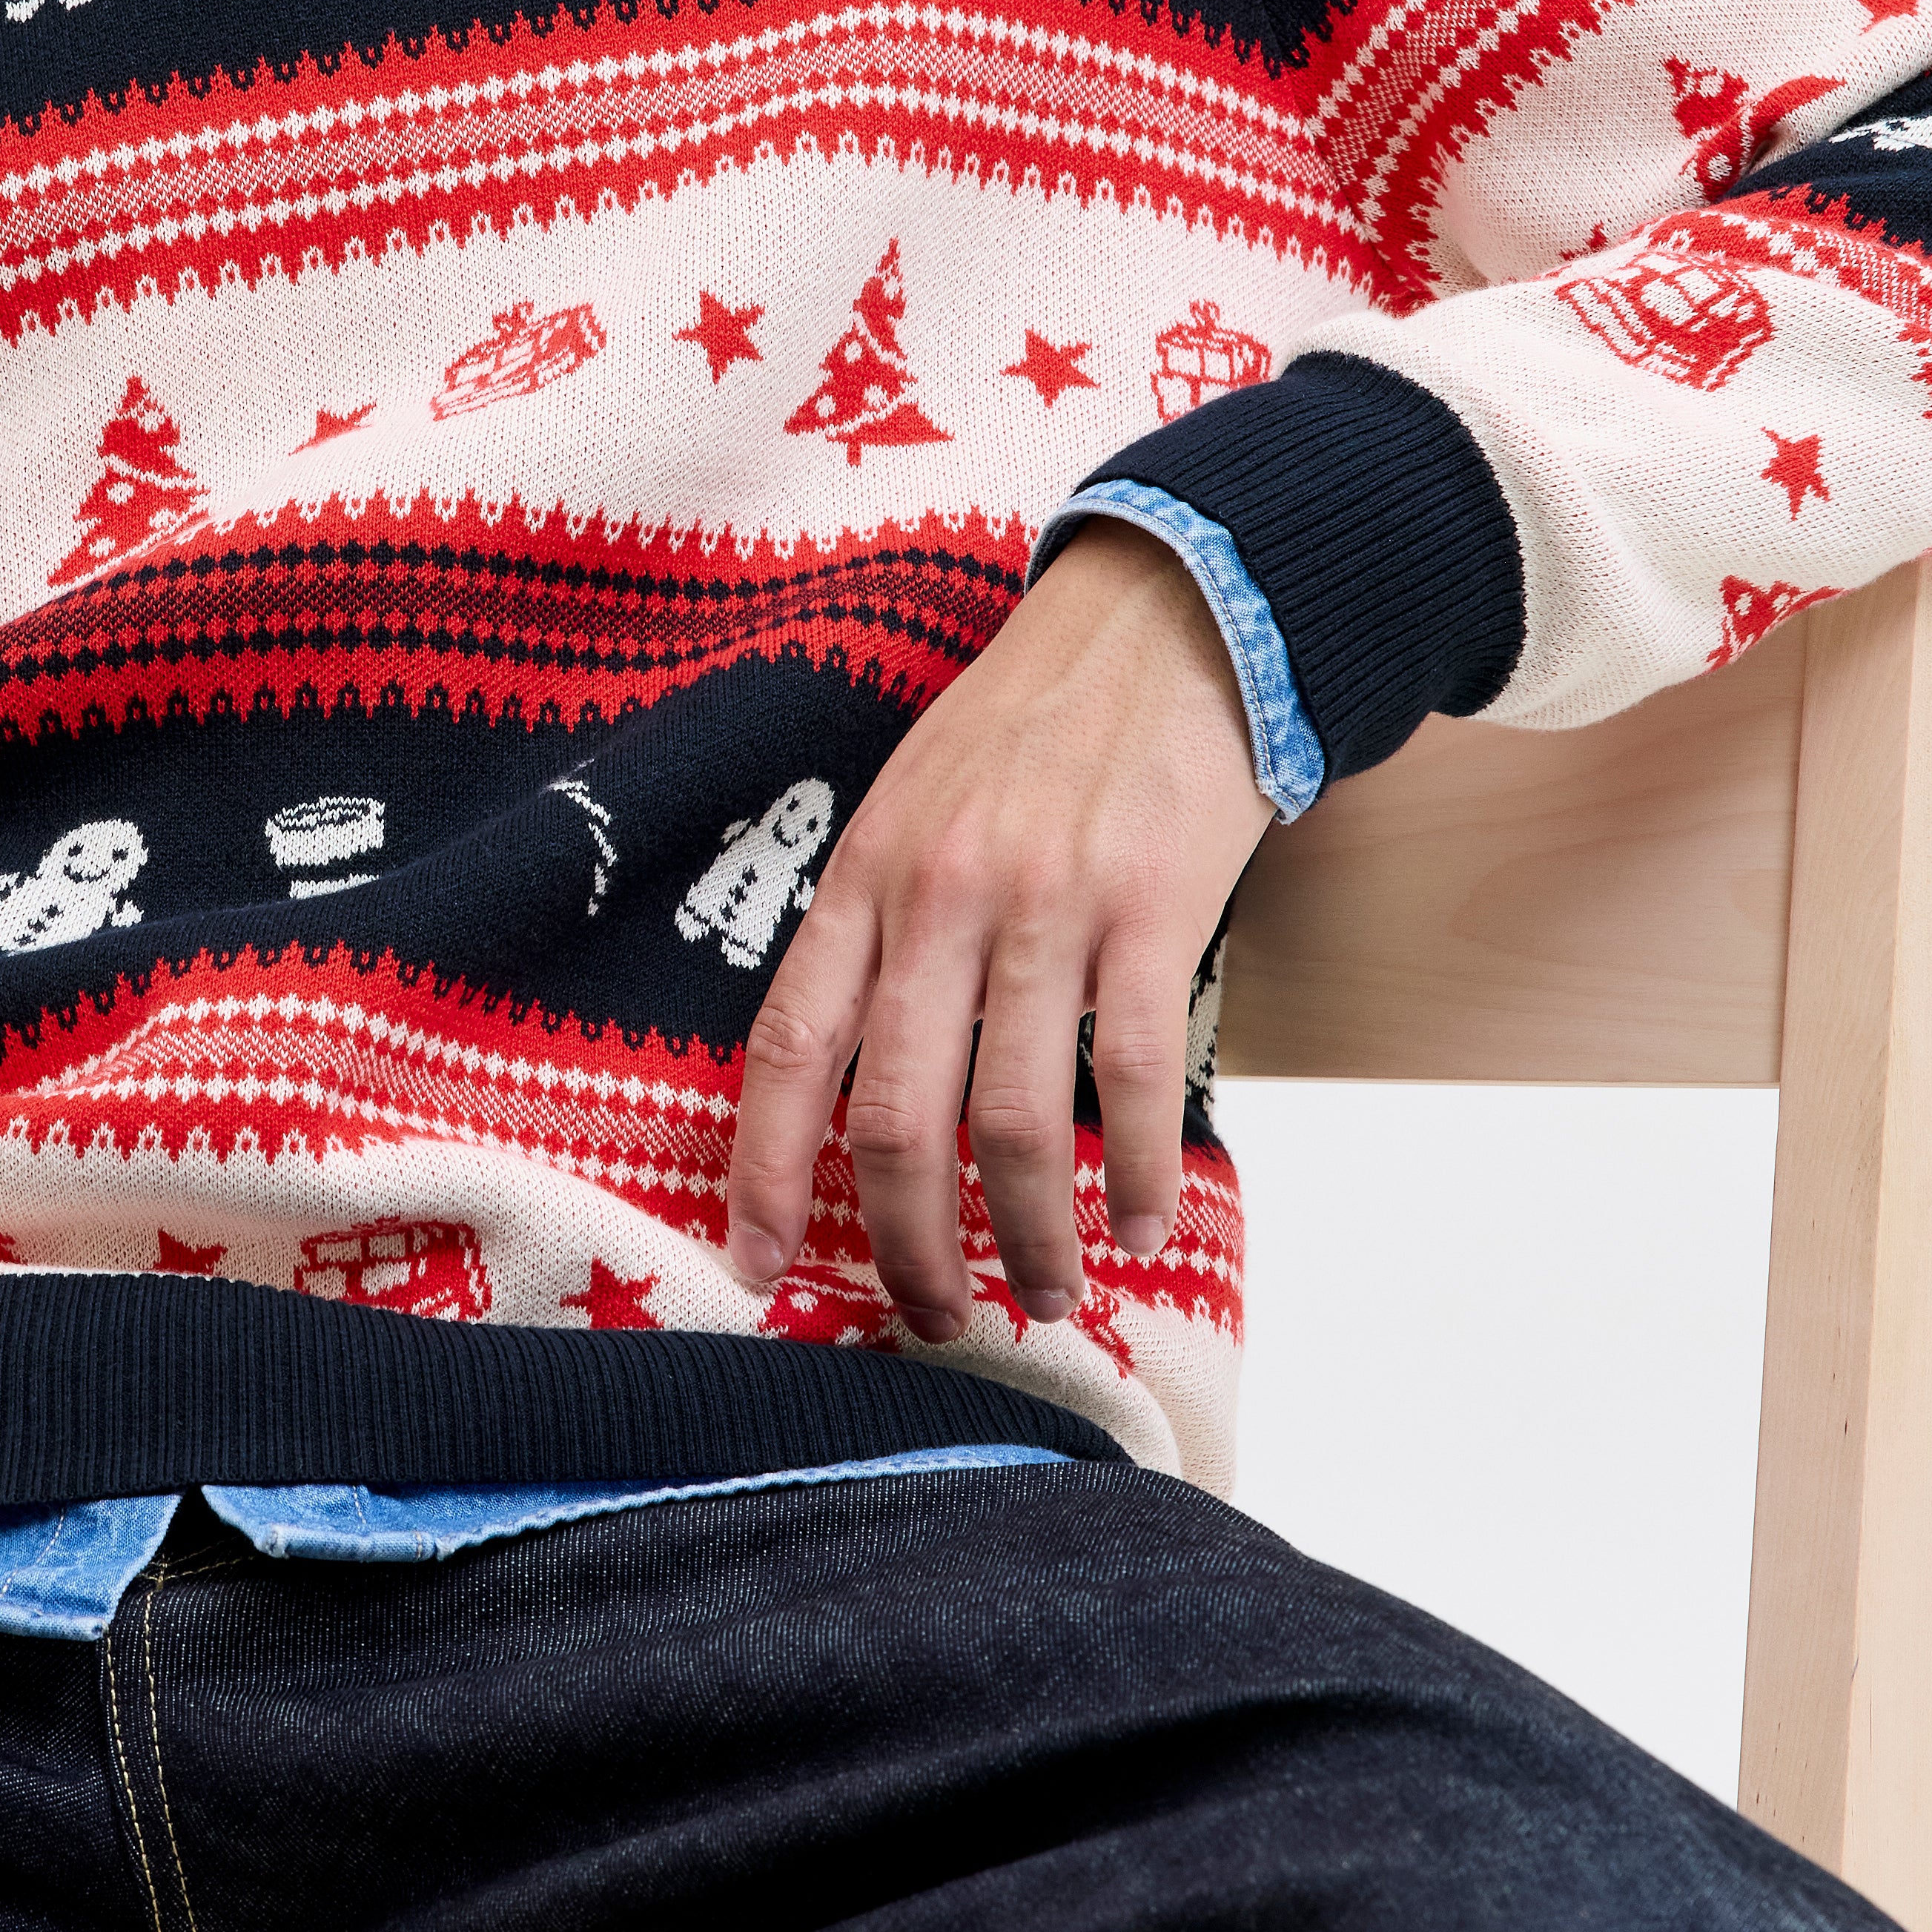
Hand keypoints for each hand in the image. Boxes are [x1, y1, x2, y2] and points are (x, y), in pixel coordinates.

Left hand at [721, 521, 1273, 1344]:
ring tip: (1048, 1293)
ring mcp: (1047, 903)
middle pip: (895, 1117)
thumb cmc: (1035, 726)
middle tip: (932, 1317)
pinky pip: (1131, 1081)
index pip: (789, 1049)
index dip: (766, 1171)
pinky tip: (1135, 1226)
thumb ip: (882, 927)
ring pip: (1011, 1121)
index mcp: (864, 873)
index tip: (760, 1264)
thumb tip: (857, 1082)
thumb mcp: (917, 804)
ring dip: (1028, 1237)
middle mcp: (940, 895)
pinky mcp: (1152, 909)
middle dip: (907, 1244)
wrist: (1171, 614)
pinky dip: (1129, 1176)